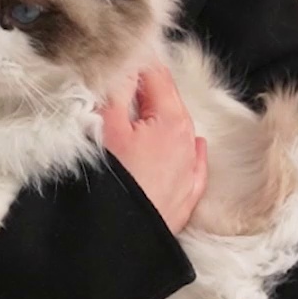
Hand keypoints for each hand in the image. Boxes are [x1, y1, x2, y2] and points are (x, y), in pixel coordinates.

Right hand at [100, 63, 207, 234]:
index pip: (156, 75)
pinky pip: (192, 167)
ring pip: (178, 135)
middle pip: (167, 104)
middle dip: (145, 96)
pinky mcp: (186, 200)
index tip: (120, 57)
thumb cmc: (111, 182)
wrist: (119, 241)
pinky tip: (190, 148)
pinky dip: (186, 154)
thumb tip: (128, 63)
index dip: (137, 63)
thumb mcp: (105, 128)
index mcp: (170, 119)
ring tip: (134, 123)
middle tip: (118, 90)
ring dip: (158, 124)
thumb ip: (117, 90)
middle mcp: (188, 142)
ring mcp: (190, 172)